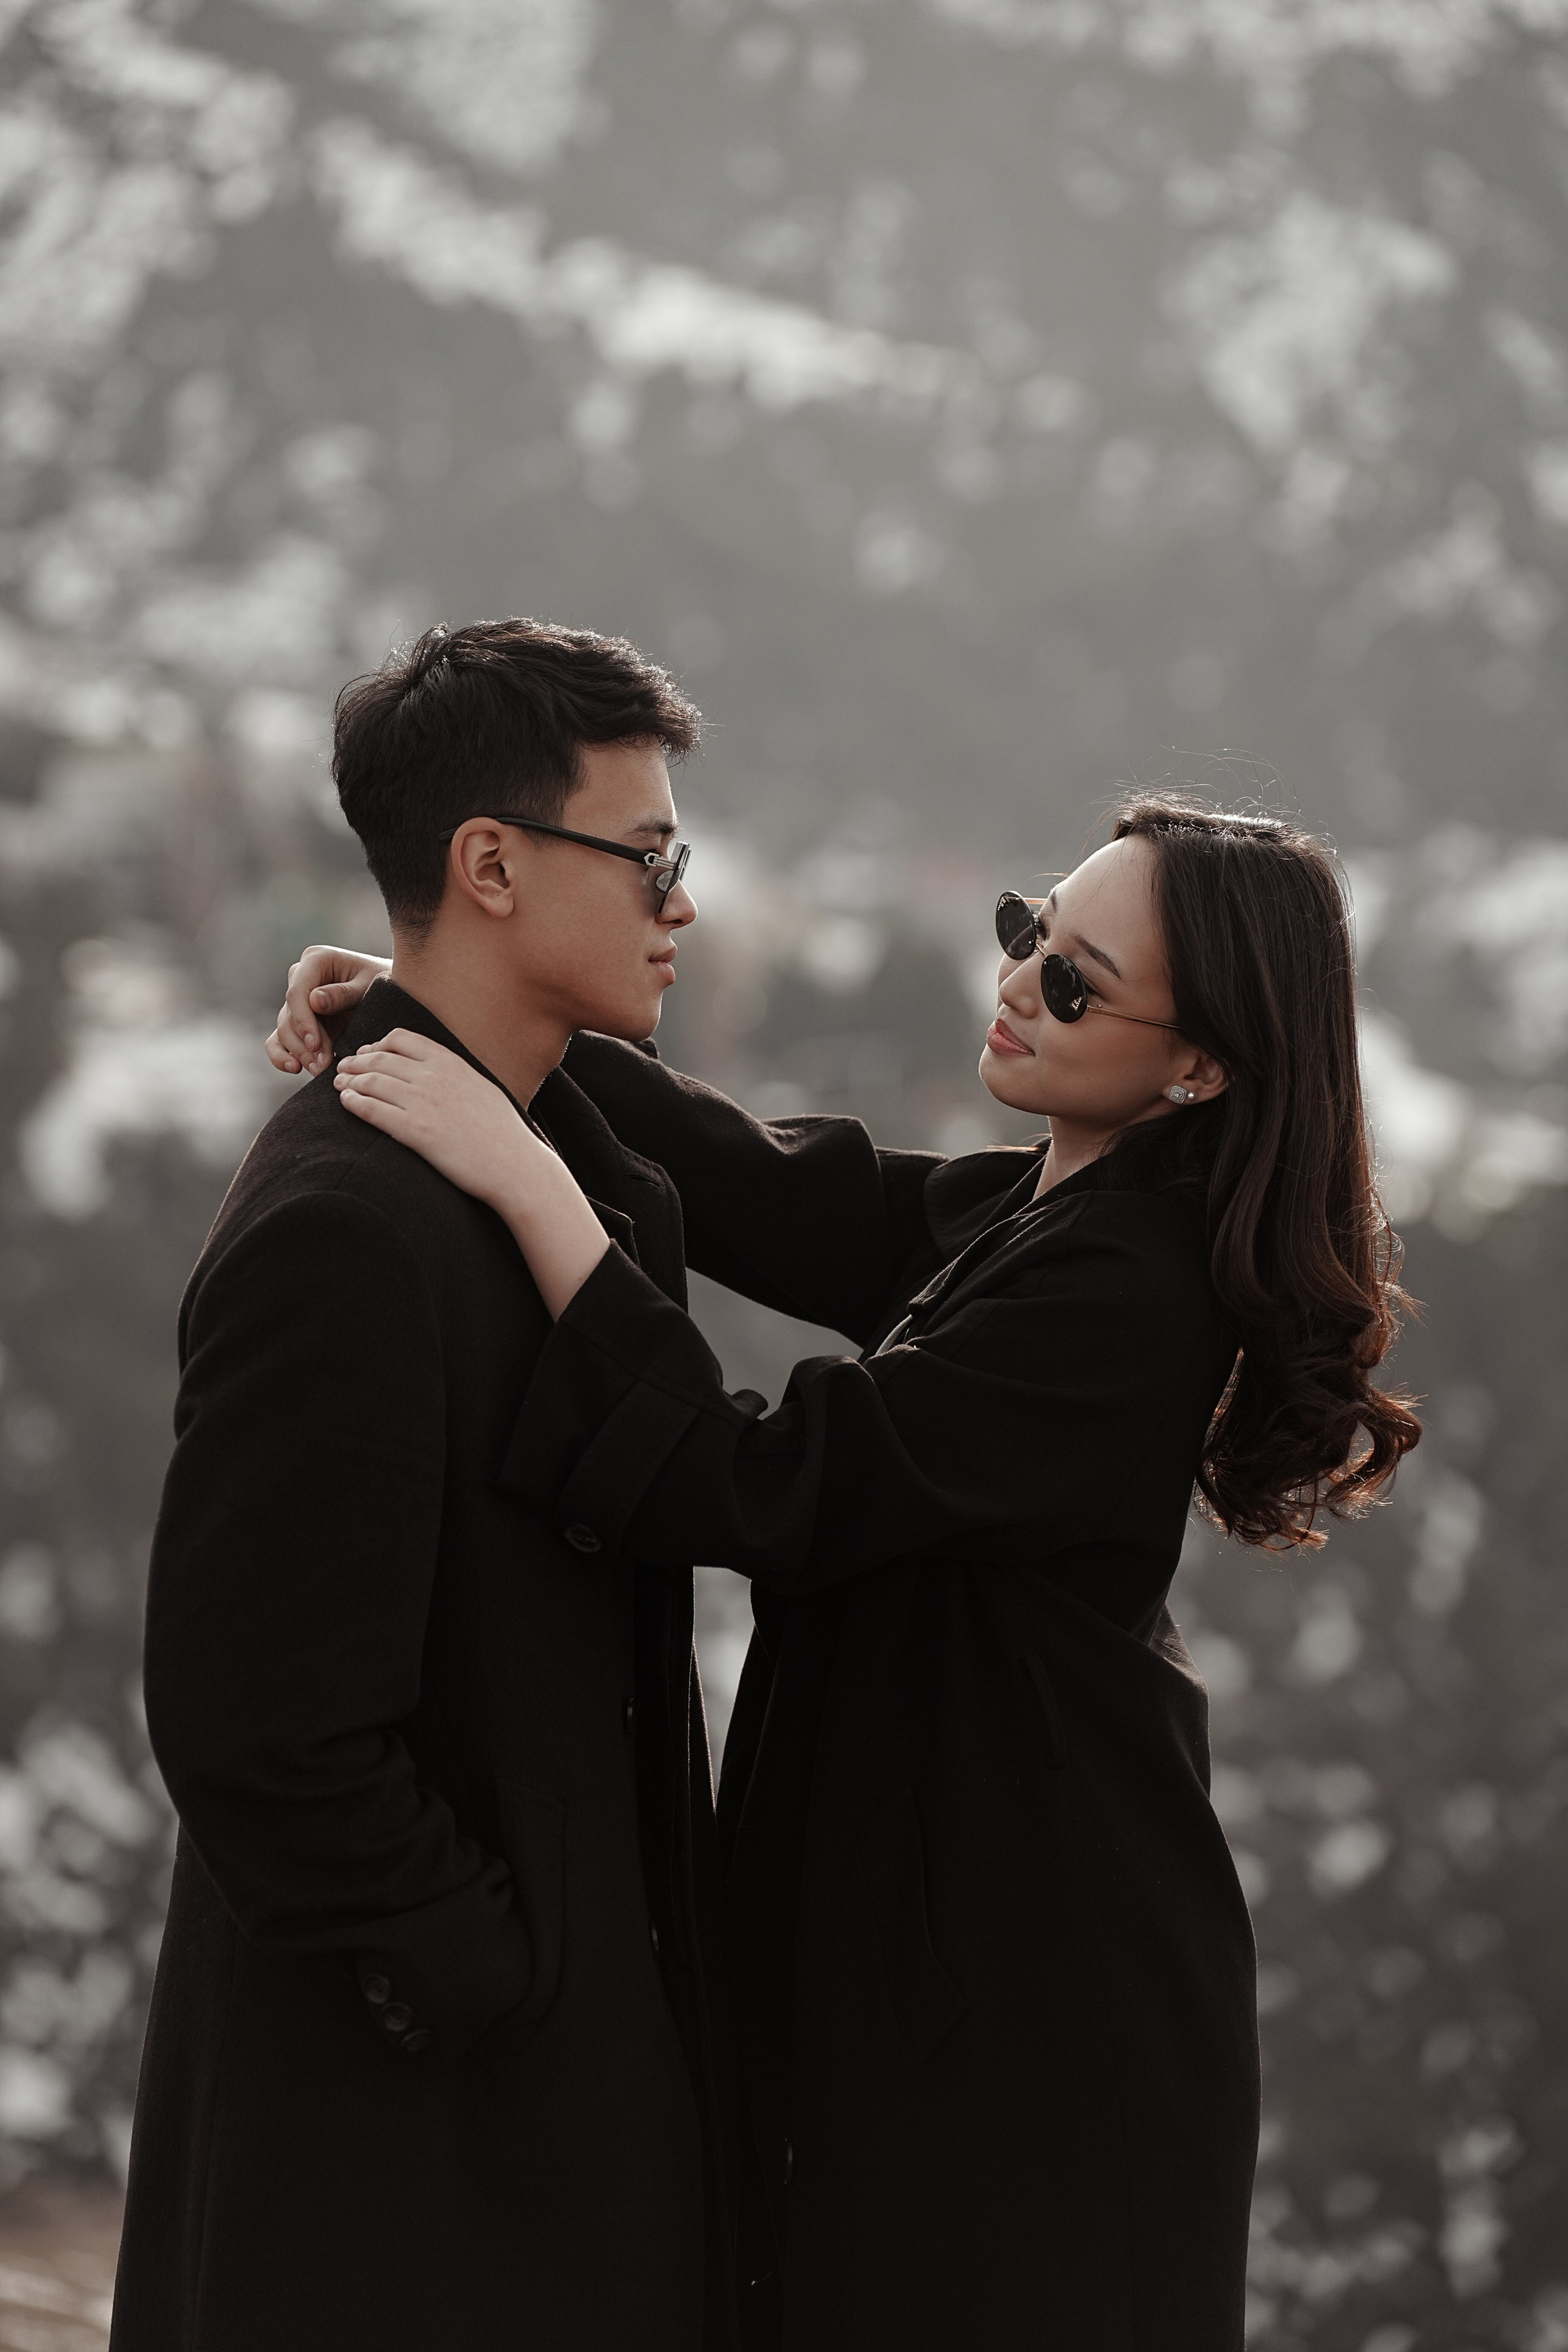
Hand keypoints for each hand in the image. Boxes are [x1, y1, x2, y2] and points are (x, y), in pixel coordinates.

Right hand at [267, 945, 390, 1076]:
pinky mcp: (299, 1021)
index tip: (315, 1044)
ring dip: (300, 1053)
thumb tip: (314, 1000)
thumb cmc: (384, 984)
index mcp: (316, 960)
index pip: (297, 992)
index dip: (303, 1021)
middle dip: (305, 1043)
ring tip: (319, 1070)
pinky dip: (282, 1055)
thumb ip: (343, 993)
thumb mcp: (370, 985)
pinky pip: (280, 1039)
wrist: (392, 995)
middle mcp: (301, 977)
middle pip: (289, 1015)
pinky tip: (294, 1068)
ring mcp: (299, 1000)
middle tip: (323, 1065)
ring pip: (285, 1030)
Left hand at [335, 1033, 609, 1316]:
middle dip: (357, 1062)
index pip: (402, 1039)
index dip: (378, 1044)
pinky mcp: (415, 1131)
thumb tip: (437, 1071)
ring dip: (350, 1081)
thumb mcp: (482, 1087)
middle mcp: (434, 1076)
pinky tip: (347, 1104)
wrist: (514, 1164)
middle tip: (344, 1069)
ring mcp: (423, 1102)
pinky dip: (354, 1103)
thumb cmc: (503, 1132)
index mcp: (451, 1062)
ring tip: (340, 1086)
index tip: (368, 1053)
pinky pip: (372, 1110)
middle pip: (380, 1058)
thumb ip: (456, 1074)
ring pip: (372, 1081)